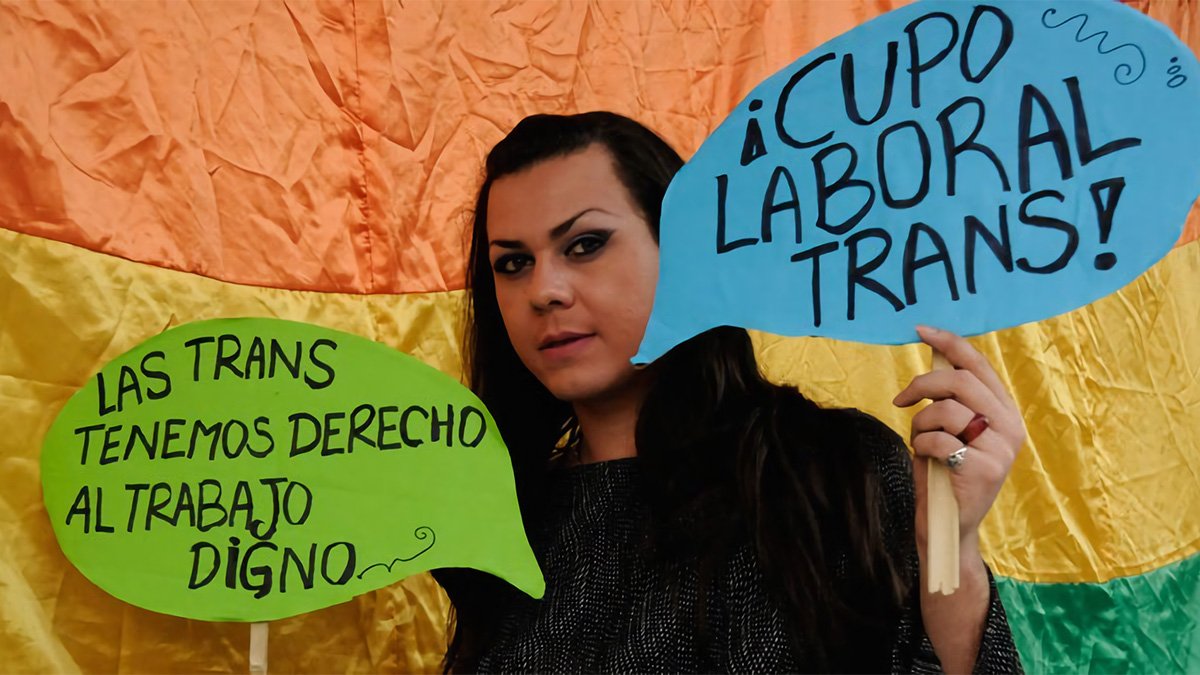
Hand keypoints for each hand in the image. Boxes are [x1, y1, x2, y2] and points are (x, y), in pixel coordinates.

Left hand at [892, 326, 1025, 549]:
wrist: (948, 523)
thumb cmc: (944, 470)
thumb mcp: (951, 427)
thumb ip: (951, 397)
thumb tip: (934, 355)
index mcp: (1005, 410)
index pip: (979, 364)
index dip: (949, 343)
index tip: (920, 330)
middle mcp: (1010, 426)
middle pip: (960, 382)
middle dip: (923, 384)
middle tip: (902, 398)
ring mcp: (1001, 449)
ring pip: (946, 411)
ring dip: (920, 422)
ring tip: (919, 439)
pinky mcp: (986, 469)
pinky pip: (939, 440)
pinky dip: (921, 445)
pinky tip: (925, 457)